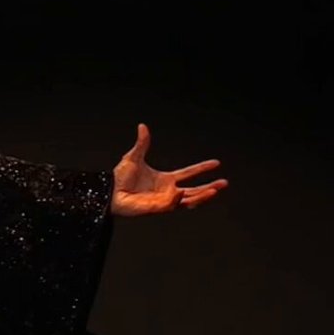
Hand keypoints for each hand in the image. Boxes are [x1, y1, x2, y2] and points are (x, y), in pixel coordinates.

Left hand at [111, 124, 226, 216]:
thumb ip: (142, 143)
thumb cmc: (120, 177)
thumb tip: (143, 127)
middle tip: (224, 183)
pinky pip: (170, 205)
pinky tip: (181, 191)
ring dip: (201, 196)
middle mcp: (168, 191)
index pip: (189, 173)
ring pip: (188, 201)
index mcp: (166, 179)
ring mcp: (163, 201)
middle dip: (210, 187)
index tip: (217, 163)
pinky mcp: (156, 208)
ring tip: (214, 190)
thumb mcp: (134, 157)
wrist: (109, 190)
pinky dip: (177, 199)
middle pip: (194, 190)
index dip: (202, 169)